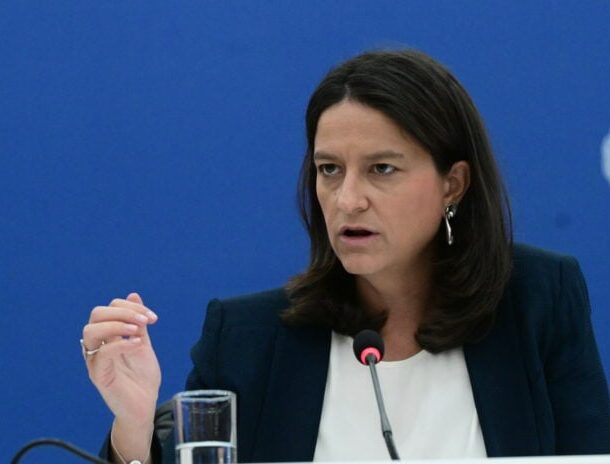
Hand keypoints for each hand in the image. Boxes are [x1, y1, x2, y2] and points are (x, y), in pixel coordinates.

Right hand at [82, 293, 160, 425]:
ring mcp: (95, 360)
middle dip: (123, 311)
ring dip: (117, 325)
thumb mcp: (143, 343)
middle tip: (146, 321)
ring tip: (138, 330)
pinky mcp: (98, 375)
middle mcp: (97, 345)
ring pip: (91, 330)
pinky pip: (102, 353)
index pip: (109, 308)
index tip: (152, 317)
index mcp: (107, 335)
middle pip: (97, 314)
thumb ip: (138, 323)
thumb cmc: (142, 377)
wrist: (144, 405)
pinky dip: (121, 344)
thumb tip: (134, 295)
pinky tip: (138, 345)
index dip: (130, 306)